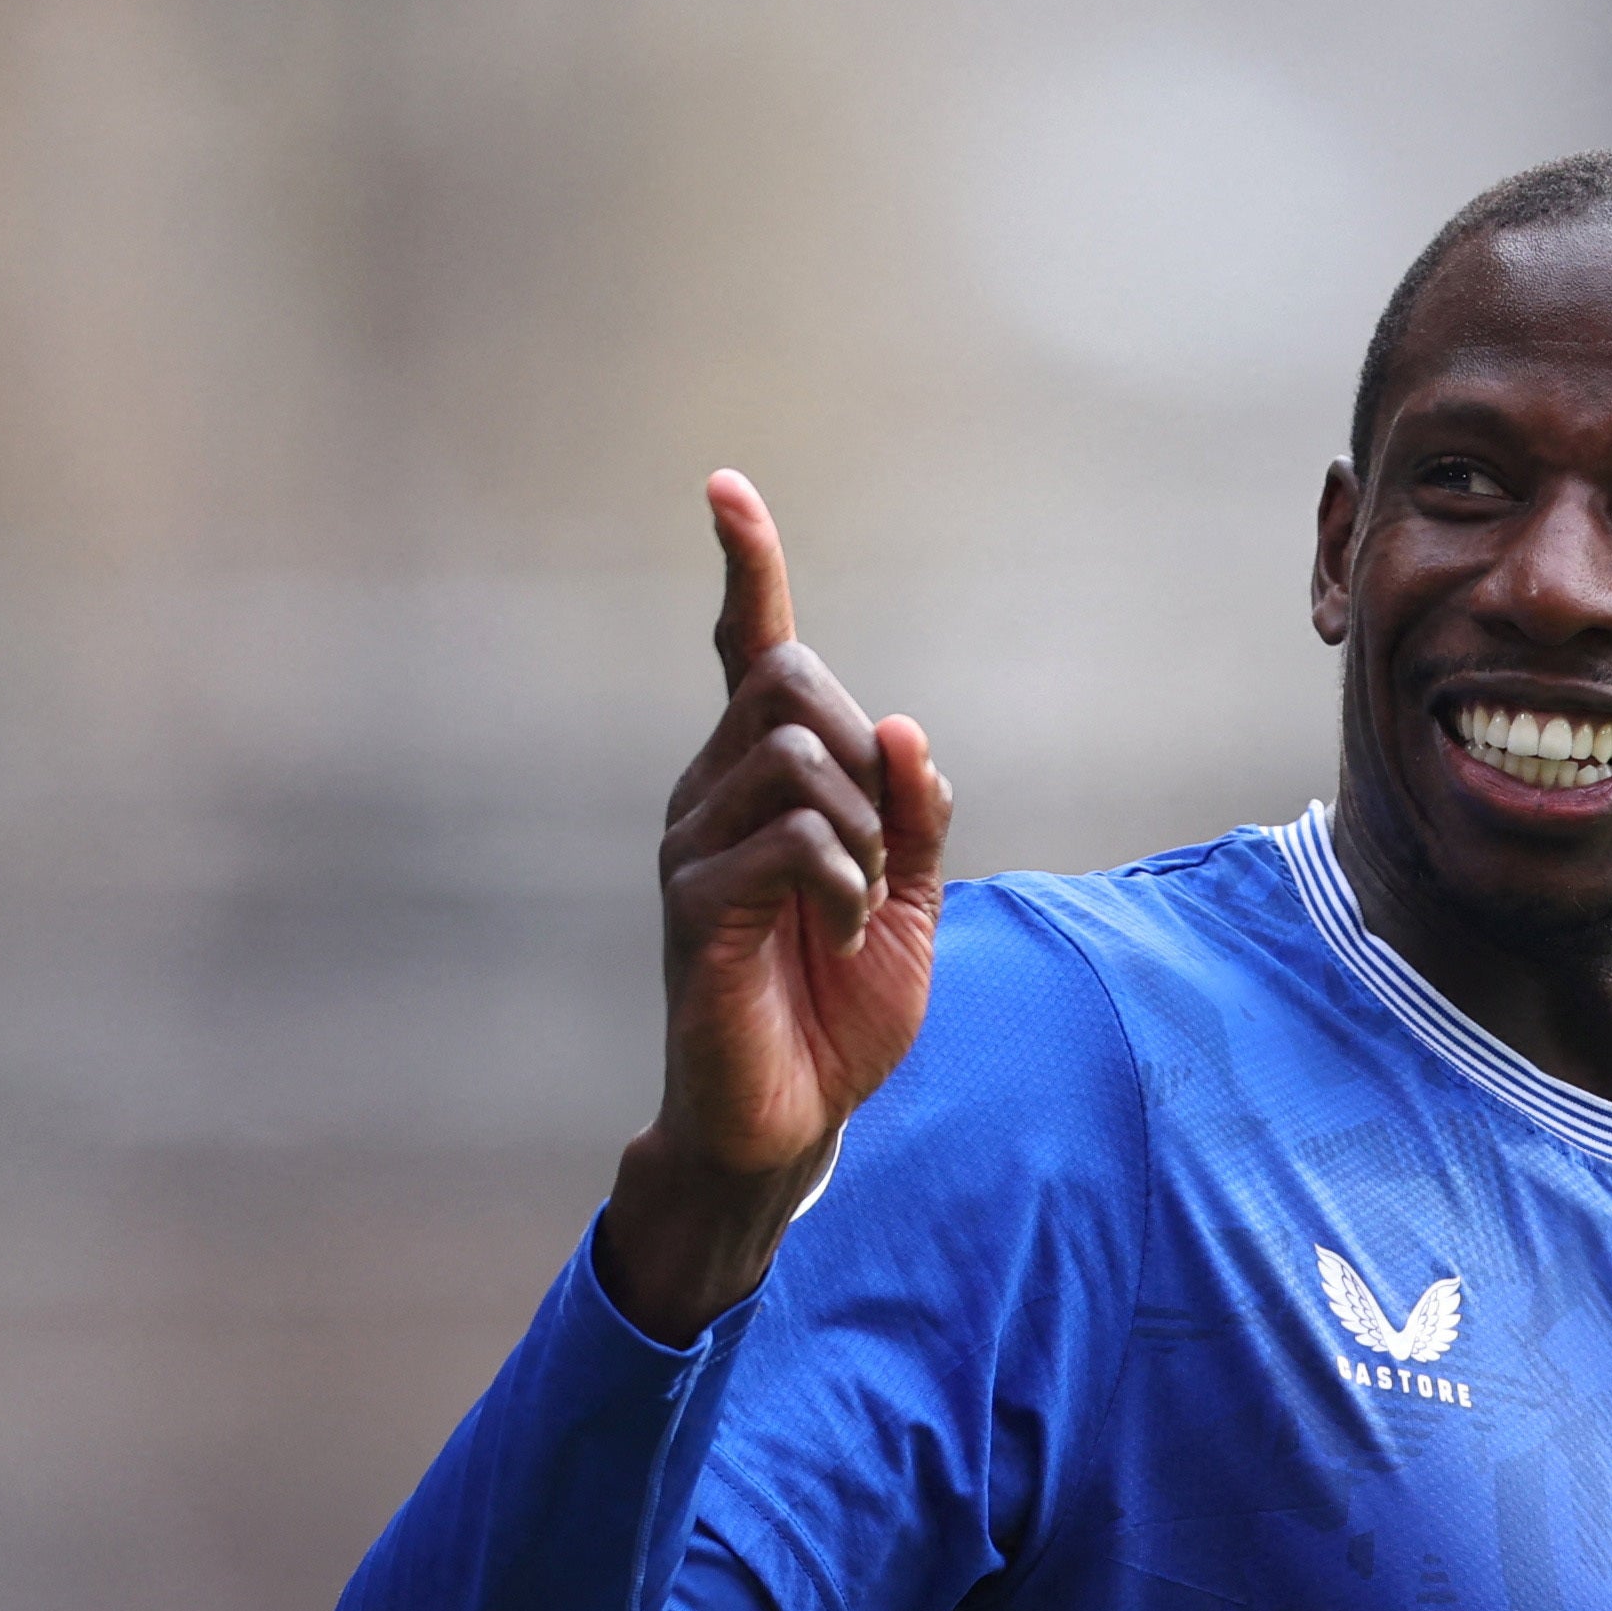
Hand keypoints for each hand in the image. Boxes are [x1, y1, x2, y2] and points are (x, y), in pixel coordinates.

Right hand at [603, 471, 950, 1341]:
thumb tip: (902, 725)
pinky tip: (838, 933)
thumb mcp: (912, 902)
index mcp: (760, 782)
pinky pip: (795, 835)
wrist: (789, 1120)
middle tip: (880, 854)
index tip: (726, 490)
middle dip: (863, 749)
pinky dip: (846, 881)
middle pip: (789, 679)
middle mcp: (711, 793)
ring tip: (856, 906)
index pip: (746, 650)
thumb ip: (917, 813)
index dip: (746, 569)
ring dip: (864, 825)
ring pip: (796, 751)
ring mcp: (694, 843)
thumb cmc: (838, 1012)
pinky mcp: (696, 902)